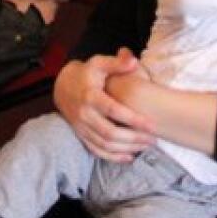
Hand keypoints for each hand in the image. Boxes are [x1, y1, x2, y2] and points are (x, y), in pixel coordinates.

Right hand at [53, 48, 156, 162]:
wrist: (63, 86)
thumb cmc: (87, 73)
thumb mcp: (99, 63)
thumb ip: (117, 62)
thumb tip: (133, 60)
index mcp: (91, 96)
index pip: (113, 110)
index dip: (133, 119)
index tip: (152, 125)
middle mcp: (84, 114)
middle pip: (109, 132)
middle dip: (133, 138)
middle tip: (153, 139)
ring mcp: (81, 127)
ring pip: (104, 144)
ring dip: (126, 149)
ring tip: (145, 146)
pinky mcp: (81, 135)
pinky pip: (96, 150)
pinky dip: (112, 157)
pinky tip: (129, 157)